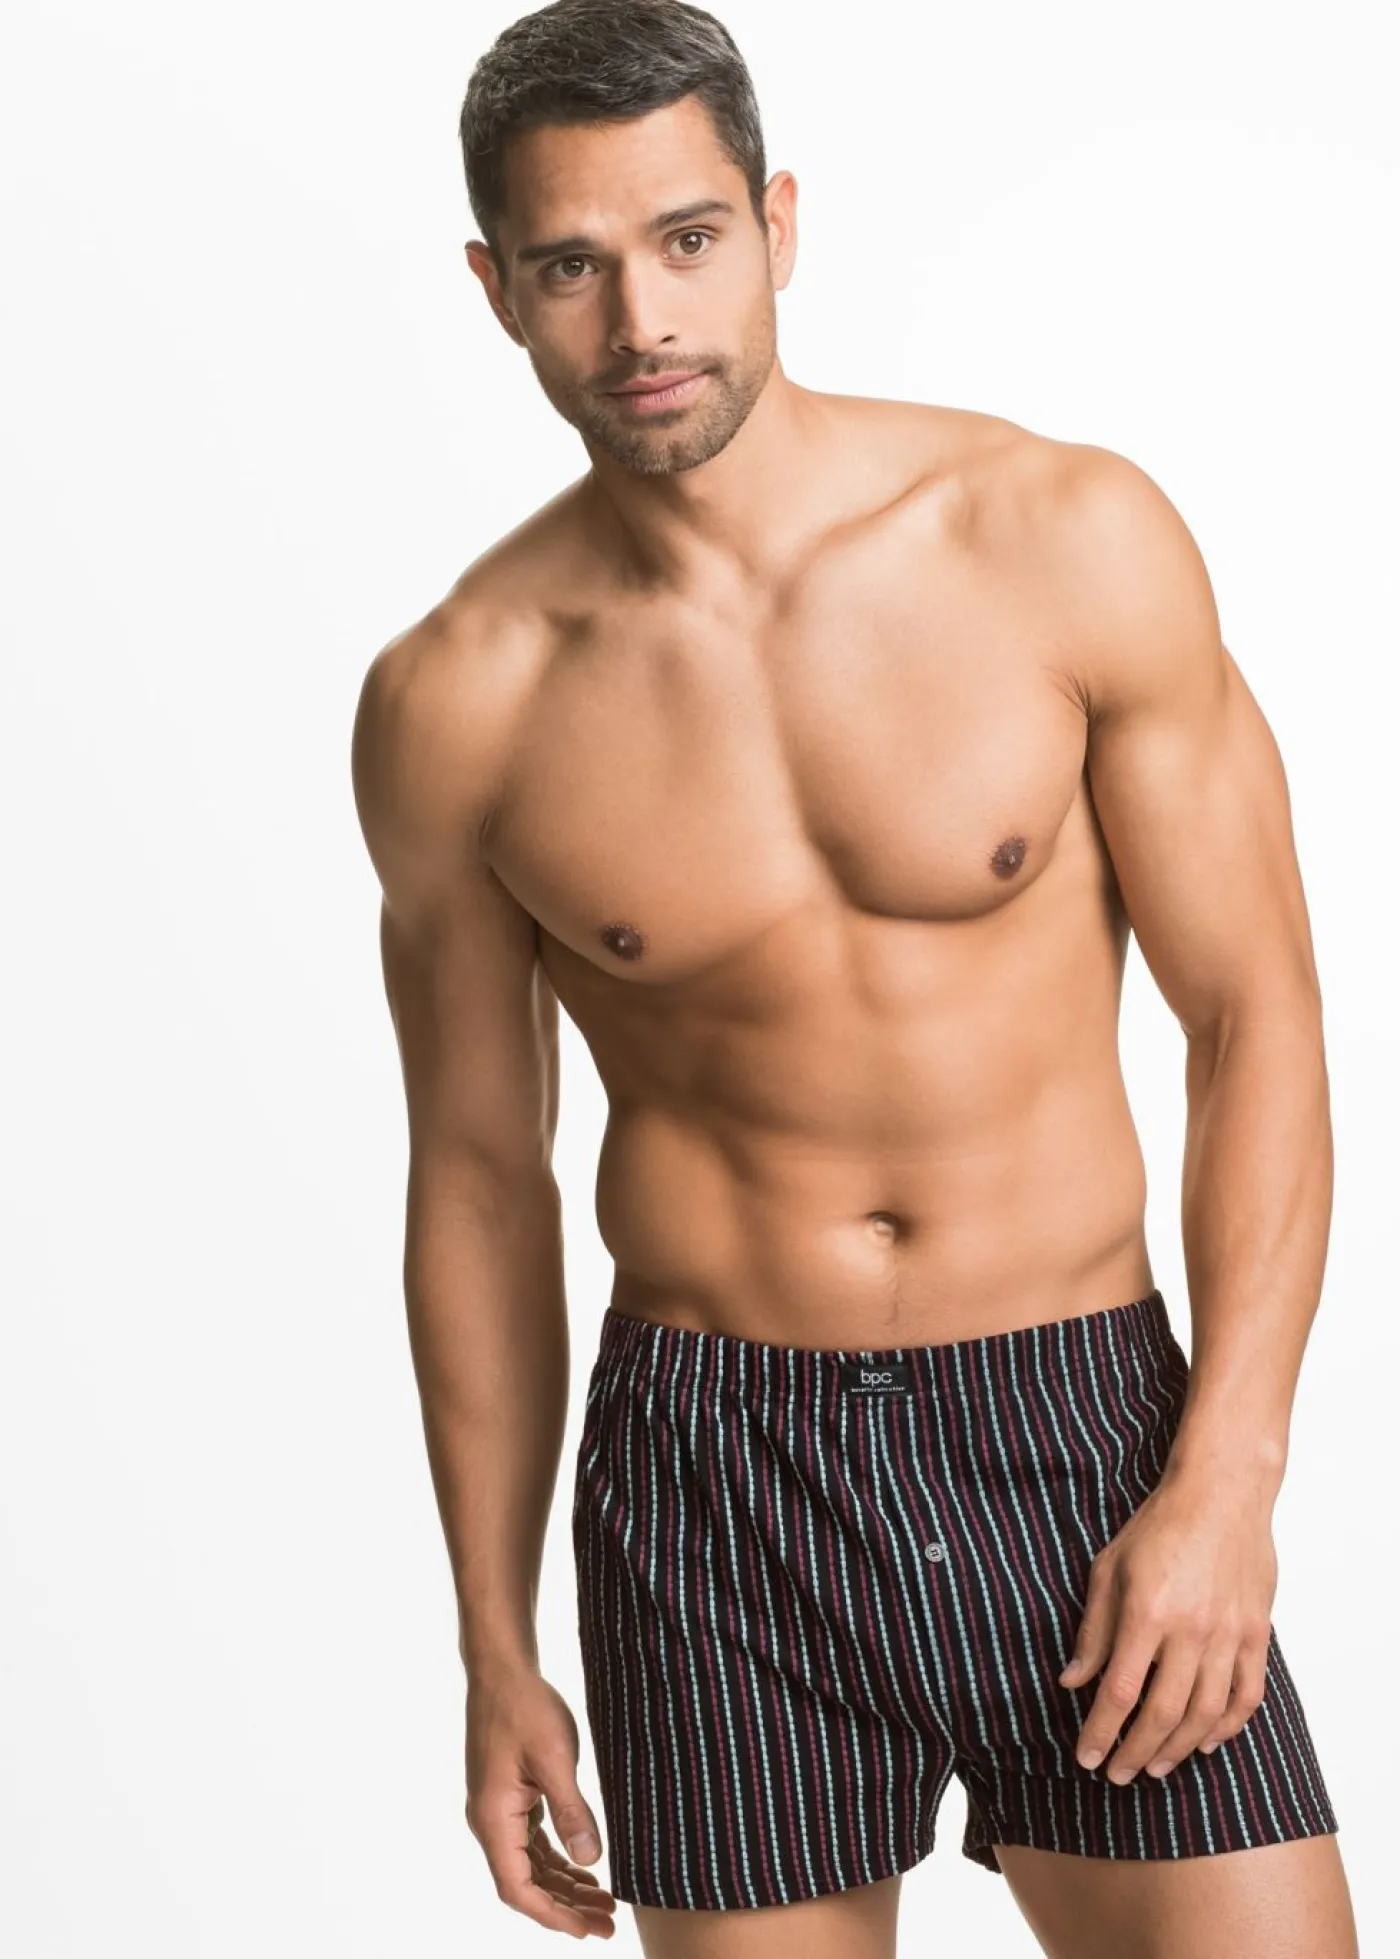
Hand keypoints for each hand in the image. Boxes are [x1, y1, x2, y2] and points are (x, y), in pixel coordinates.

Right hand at [466, 1664, 616, 1939]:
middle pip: (526, 1883)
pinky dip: (557, 1859)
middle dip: (566, 1907)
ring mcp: (498, 1810)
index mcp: (494, 1819)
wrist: (503, 1669)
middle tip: (608, 1922)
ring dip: (563, 1885)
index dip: (552, 1915)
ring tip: (604, 1901)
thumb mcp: (556, 1759)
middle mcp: (490, 1822)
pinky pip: (531, 1843)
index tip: (587, 1930)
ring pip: (530, 1865)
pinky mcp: (509, 1796)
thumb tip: (591, 1862)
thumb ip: (572, 1811)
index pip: (518, 1888)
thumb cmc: (526, 1707)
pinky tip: (583, 1866)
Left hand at [1058, 1468, 1276, 1783]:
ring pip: (1205, 1714)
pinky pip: (1246, 1695)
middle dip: (1136, 1752)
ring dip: (1177, 1748)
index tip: (1086, 1757)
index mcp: (1147, 1613)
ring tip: (1155, 1767)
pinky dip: (1226, 1727)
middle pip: (1162, 1713)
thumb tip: (1072, 1682)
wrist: (1221, 1495)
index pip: (1120, 1692)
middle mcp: (1191, 1631)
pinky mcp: (1257, 1634)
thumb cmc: (1158, 1527)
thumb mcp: (1109, 1569)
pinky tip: (1204, 1742)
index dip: (1101, 1731)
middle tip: (1118, 1775)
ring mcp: (1230, 1635)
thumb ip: (1093, 1630)